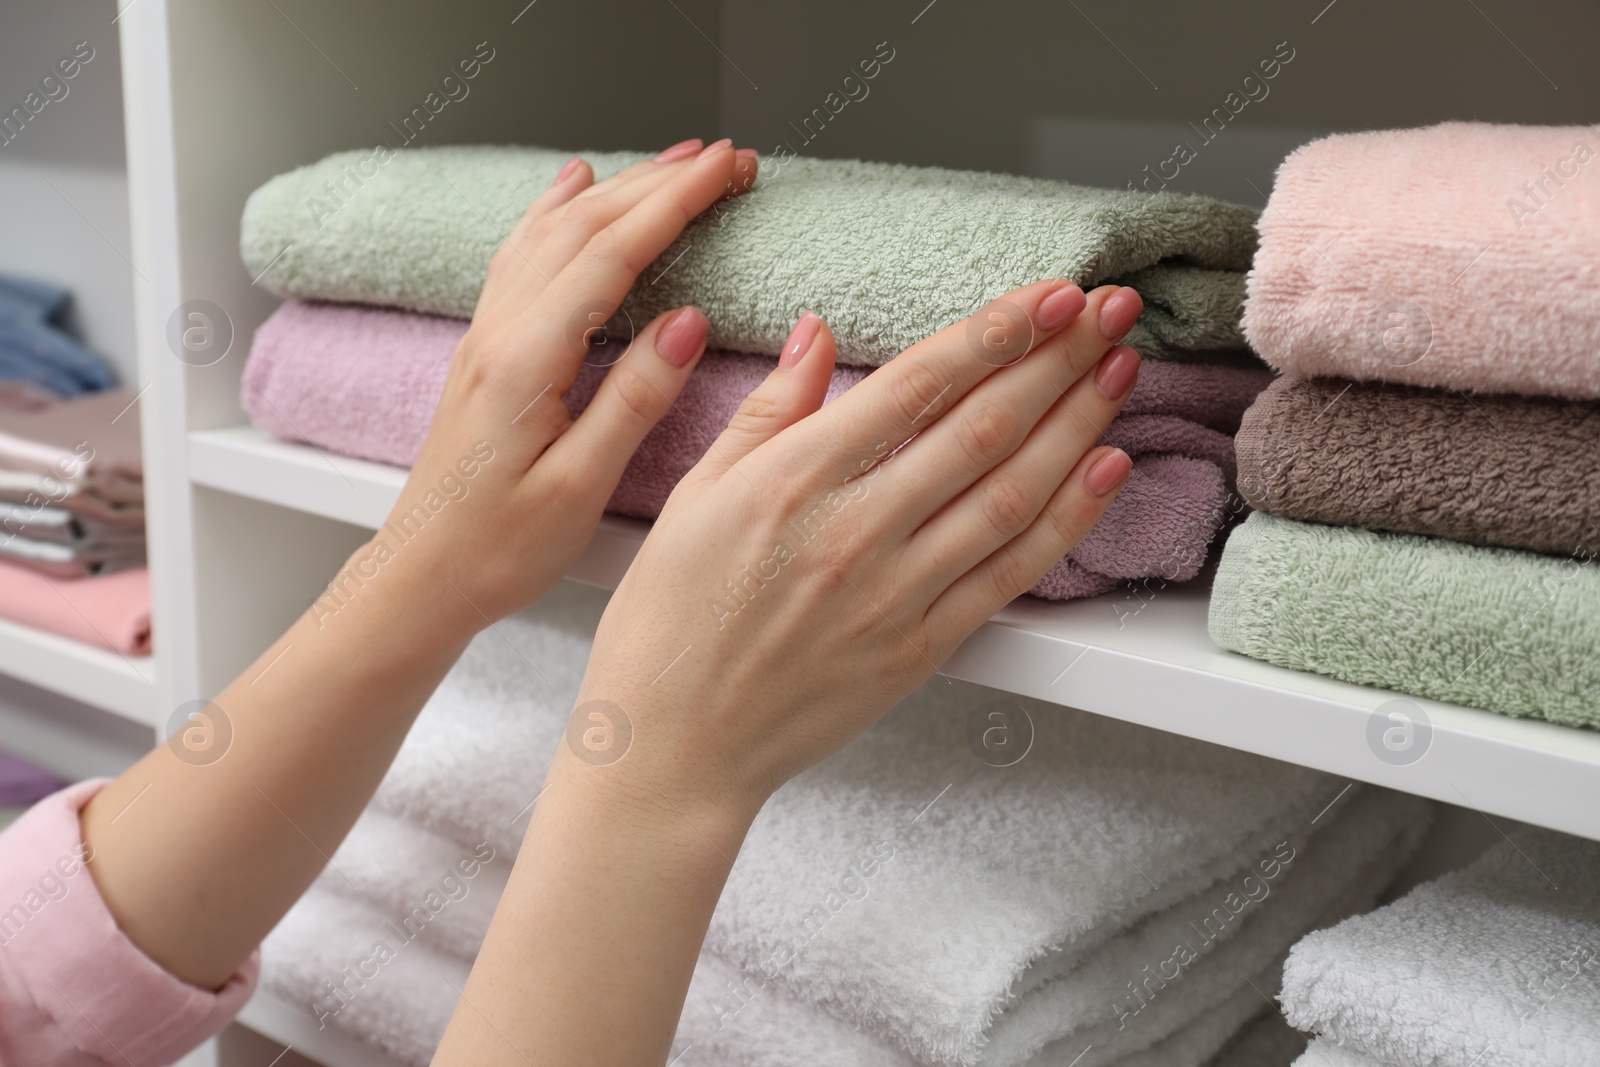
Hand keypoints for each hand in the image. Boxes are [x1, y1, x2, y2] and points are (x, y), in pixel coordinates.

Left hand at [77, 138, 758, 994]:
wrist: (422, 575)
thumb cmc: (497, 548)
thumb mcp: (579, 487)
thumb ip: (633, 400)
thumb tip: (685, 324)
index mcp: (528, 360)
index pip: (612, 253)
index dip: (676, 203)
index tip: (728, 170)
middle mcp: (502, 333)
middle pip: (585, 226)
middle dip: (659, 182)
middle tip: (723, 158)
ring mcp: (488, 335)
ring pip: (554, 232)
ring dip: (617, 188)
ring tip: (670, 162)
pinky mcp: (487, 350)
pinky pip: (523, 255)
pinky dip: (555, 211)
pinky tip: (570, 189)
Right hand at [570, 278, 1143, 820]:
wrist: (673, 746)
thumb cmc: (668, 624)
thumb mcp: (695, 497)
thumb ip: (767, 411)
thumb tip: (815, 334)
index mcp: (793, 482)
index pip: (918, 386)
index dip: (995, 332)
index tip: (1047, 293)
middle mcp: (855, 532)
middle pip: (983, 428)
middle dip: (1057, 358)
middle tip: (1111, 308)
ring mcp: (896, 594)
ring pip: (1012, 493)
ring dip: (1077, 424)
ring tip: (1119, 367)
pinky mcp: (921, 648)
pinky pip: (1011, 573)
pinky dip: (1068, 519)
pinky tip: (1105, 469)